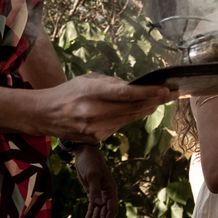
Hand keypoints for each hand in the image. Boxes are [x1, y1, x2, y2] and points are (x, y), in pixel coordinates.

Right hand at [39, 73, 175, 141]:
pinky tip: (135, 110)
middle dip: (155, 101)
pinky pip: (120, 126)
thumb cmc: (69, 92)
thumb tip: (137, 87)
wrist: (45, 114)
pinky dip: (128, 117)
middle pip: (133, 108)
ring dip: (146, 109)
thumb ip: (112, 83)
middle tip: (171, 94)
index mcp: (91, 92)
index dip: (148, 93)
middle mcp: (93, 112)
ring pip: (130, 118)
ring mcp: (95, 128)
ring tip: (159, 100)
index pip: (125, 94)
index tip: (165, 90)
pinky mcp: (97, 138)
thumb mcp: (88, 79)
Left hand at [72, 145, 118, 217]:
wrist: (85, 153)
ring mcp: (100, 195)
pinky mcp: (93, 194)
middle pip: (104, 216)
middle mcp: (108, 195)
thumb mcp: (92, 175)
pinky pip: (92, 210)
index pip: (112, 211)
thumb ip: (95, 189)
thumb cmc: (91, 162)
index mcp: (112, 190)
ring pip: (97, 214)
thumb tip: (98, 204)